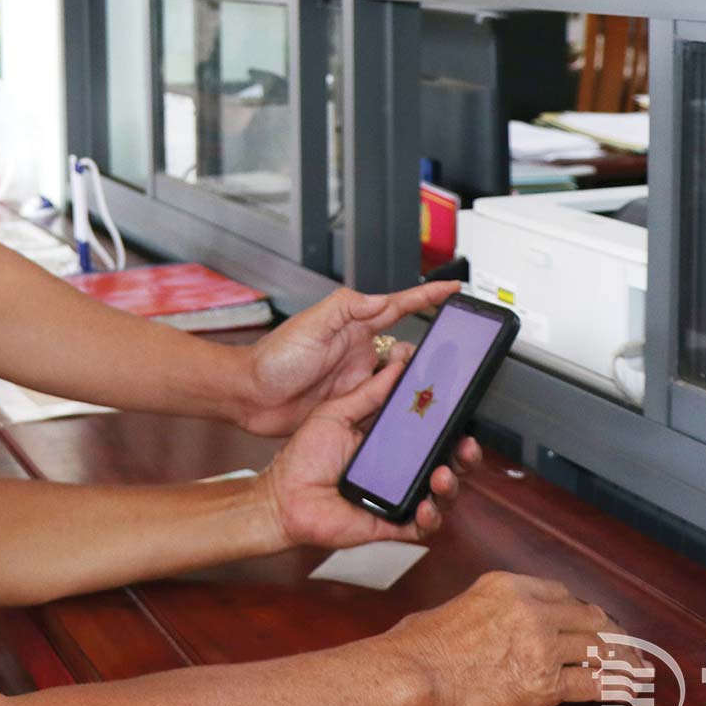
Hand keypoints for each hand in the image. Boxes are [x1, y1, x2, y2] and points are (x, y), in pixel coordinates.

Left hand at [237, 281, 461, 435]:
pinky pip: (386, 406)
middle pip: (408, 348)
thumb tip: (382, 298)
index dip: (427, 297)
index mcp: (353, 327)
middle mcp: (360, 352)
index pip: (398, 306)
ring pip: (401, 380)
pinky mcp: (353, 407)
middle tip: (449, 361)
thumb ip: (346, 308)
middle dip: (431, 352)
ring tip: (433, 392)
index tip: (455, 290)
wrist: (250, 397)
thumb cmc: (273, 358)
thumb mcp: (310, 324)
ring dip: (416, 384)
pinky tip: (410, 416)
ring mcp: (358, 380)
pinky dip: (400, 409)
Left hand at [255, 347, 479, 551]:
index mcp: (390, 441)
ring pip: (441, 494)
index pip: (431, 431)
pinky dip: (430, 517)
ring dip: (450, 484)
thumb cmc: (304, 457)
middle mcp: (400, 469)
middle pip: (446, 462)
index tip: (463, 409)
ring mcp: (398, 497)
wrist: (281, 496)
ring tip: (443, 475)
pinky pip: (421, 526)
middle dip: (464, 455)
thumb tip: (396, 367)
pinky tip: (426, 507)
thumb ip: (368, 393)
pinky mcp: (391, 523)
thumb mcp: (337, 413)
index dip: (450, 423)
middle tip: (467, 444)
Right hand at [380, 571, 639, 705]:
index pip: (562, 594)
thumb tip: (488, 626)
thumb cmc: (418, 646)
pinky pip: (592, 685)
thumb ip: (485, 611)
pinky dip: (615, 687)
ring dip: (621, 661)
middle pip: (588, 619)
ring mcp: (541, 648)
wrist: (412, 676)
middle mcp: (531, 611)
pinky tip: (627, 690)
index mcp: (508, 586)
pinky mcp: (544, 686)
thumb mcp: (455, 608)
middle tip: (625, 647)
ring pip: (598, 650)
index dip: (582, 612)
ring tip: (636, 669)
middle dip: (610, 634)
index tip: (591, 622)